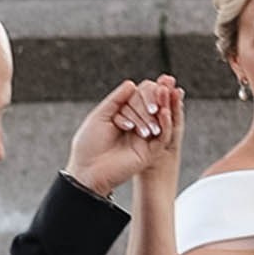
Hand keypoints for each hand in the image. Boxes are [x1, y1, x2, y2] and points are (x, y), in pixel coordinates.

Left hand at [67, 78, 182, 197]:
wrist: (87, 170)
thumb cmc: (89, 145)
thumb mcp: (100, 116)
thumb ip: (116, 100)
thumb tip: (132, 83)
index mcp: (124, 116)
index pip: (139, 99)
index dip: (144, 92)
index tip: (142, 87)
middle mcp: (136, 126)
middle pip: (151, 106)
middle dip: (153, 98)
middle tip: (158, 92)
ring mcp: (144, 139)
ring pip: (159, 119)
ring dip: (163, 106)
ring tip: (163, 96)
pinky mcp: (150, 152)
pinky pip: (163, 137)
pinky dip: (165, 123)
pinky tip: (164, 113)